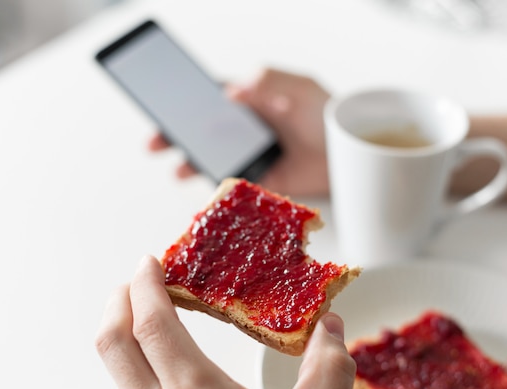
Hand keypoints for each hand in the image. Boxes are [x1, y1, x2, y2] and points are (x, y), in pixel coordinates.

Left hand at [96, 256, 354, 388]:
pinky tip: (155, 375)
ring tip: (145, 319)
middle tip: (139, 280)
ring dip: (122, 337)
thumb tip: (332, 326)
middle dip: (119, 301)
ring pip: (113, 374)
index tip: (152, 260)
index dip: (146, 285)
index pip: (152, 324)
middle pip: (113, 342)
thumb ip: (329, 368)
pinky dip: (129, 374)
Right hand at [149, 68, 331, 195]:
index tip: (164, 113)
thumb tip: (230, 89)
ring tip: (179, 170)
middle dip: (178, 138)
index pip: (211, 102)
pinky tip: (208, 187)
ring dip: (192, 164)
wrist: (351, 152)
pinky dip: (218, 187)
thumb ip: (266, 83)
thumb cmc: (328, 115)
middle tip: (156, 144)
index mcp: (254, 101)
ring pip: (214, 159)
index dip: (185, 107)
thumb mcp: (299, 88)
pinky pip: (235, 184)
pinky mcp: (263, 180)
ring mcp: (254, 155)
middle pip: (204, 132)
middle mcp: (248, 129)